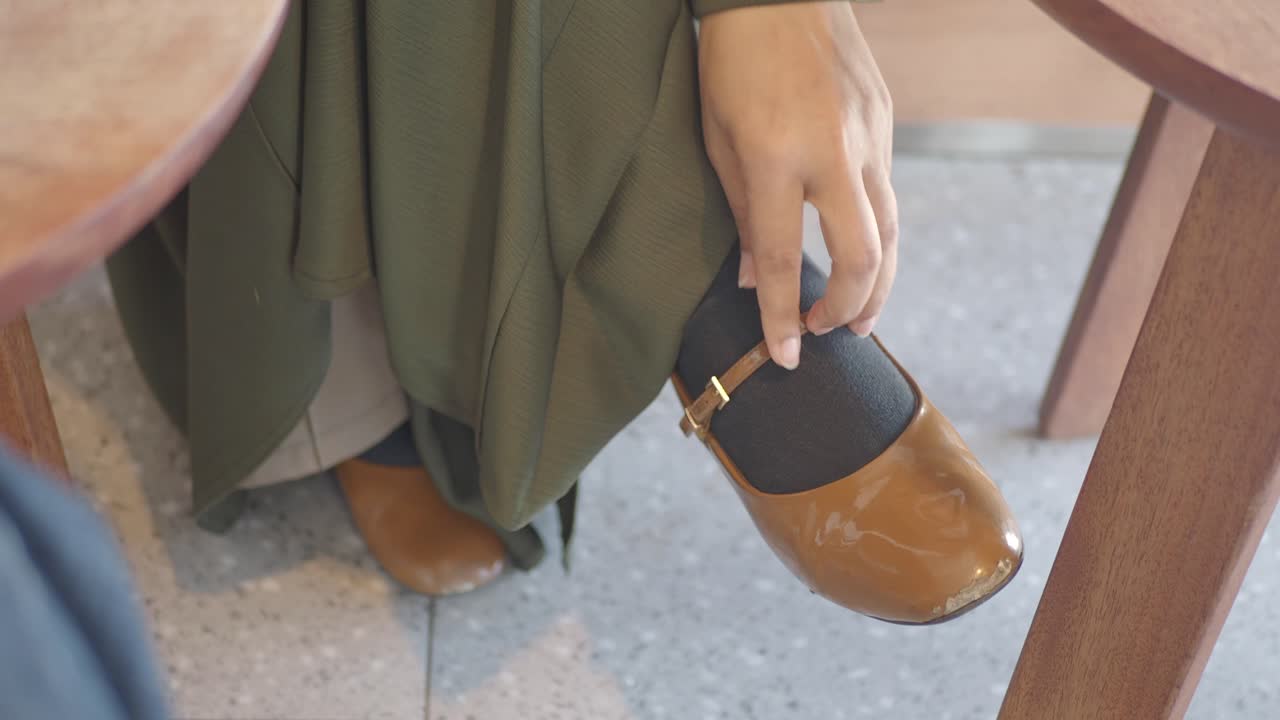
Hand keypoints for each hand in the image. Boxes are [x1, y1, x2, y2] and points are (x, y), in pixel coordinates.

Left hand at [699, 1, 897, 368]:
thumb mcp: (717, 139)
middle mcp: (832, 152)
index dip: (784, 317)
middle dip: (848, 309)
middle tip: (826, 333)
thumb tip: (756, 278)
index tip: (786, 356)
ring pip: (891, 231)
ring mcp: (869, 136)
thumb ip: (741, 212)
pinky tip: (863, 255)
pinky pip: (887, 194)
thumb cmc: (730, 61)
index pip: (784, 259)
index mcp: (776, 158)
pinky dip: (878, 237)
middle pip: (863, 256)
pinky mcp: (885, 123)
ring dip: (879, 285)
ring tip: (859, 317)